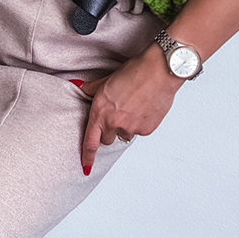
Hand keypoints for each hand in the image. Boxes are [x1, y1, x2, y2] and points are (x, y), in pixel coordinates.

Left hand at [78, 43, 183, 173]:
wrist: (159, 71)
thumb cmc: (135, 72)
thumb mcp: (108, 79)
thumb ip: (92, 88)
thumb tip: (79, 87)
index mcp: (100, 111)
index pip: (90, 142)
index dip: (87, 156)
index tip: (85, 166)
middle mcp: (113, 123)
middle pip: (107, 138)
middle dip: (109, 129)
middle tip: (117, 112)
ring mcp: (131, 128)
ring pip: (124, 134)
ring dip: (126, 125)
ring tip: (133, 105)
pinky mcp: (146, 130)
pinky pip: (140, 131)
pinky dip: (140, 122)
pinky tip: (144, 107)